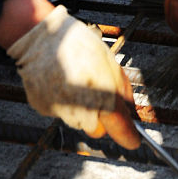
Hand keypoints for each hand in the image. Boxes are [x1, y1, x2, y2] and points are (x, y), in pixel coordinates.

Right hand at [7, 5, 139, 148]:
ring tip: (74, 81)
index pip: (120, 129)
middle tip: (97, 95)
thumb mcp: (110, 62)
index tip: (133, 141)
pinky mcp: (43, 108)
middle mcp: (81, 110)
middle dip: (100, 118)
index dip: (128, 136)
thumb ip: (122, 89)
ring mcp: (60, 112)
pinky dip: (62, 102)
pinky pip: (59, 112)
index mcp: (102, 98)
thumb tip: (128, 106)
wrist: (44, 37)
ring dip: (80, 109)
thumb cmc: (80, 45)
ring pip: (77, 121)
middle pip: (97, 130)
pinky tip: (60, 81)